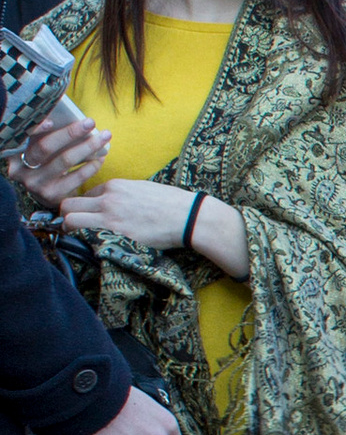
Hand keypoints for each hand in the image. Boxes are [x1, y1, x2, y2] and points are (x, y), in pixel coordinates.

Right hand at [11, 103, 108, 208]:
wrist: (49, 192)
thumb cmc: (46, 161)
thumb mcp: (39, 149)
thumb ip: (45, 136)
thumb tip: (70, 118)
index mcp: (14, 154)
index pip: (20, 138)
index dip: (35, 130)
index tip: (51, 121)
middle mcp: (20, 170)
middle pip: (45, 147)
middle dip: (70, 132)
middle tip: (90, 122)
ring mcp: (36, 184)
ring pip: (65, 160)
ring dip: (88, 146)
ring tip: (104, 136)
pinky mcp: (52, 195)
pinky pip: (77, 176)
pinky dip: (91, 165)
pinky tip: (101, 157)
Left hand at [57, 176, 192, 249]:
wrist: (188, 217)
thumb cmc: (170, 202)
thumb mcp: (142, 188)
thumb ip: (122, 193)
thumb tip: (111, 201)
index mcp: (114, 186)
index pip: (84, 195)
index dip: (85, 208)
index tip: (89, 218)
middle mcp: (107, 200)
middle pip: (67, 205)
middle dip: (67, 216)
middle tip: (75, 228)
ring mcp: (110, 218)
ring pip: (69, 221)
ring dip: (70, 230)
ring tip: (78, 239)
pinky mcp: (116, 236)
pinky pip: (86, 238)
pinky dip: (85, 243)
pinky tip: (94, 247)